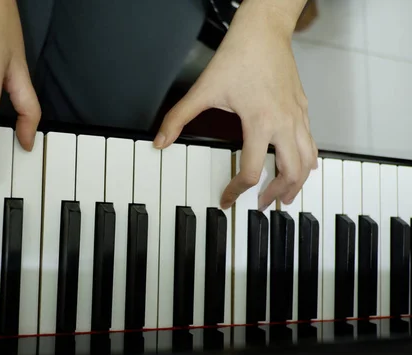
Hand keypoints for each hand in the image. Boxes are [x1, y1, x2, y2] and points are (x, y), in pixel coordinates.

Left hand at [154, 0, 317, 209]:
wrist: (263, 30)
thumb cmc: (238, 56)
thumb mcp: (203, 89)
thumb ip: (178, 118)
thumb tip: (160, 141)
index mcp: (259, 122)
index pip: (251, 171)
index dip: (235, 191)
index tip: (226, 200)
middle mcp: (284, 123)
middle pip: (290, 173)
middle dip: (276, 194)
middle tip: (263, 205)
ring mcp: (298, 116)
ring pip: (309, 161)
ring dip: (297, 182)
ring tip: (286, 195)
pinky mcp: (303, 108)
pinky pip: (312, 142)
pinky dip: (306, 161)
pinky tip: (298, 165)